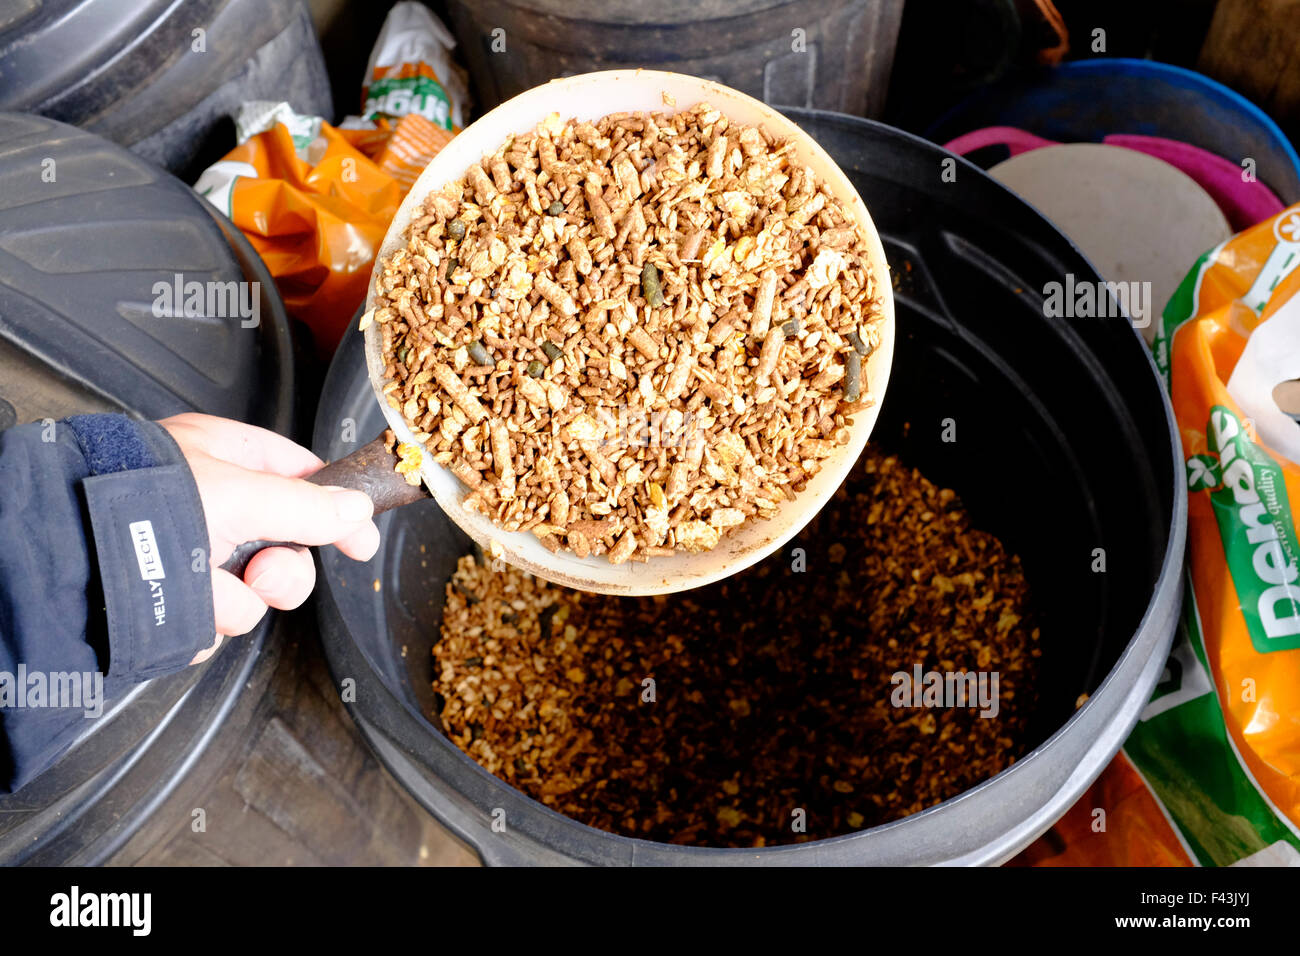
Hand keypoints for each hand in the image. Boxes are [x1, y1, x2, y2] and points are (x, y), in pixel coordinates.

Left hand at [160, 413, 379, 660]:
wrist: (67, 560)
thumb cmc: (136, 503)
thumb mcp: (239, 495)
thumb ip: (306, 507)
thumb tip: (354, 510)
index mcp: (223, 457)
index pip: (300, 477)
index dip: (334, 509)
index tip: (359, 540)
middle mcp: (210, 505)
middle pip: (285, 547)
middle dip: (281, 571)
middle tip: (263, 574)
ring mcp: (191, 555)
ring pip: (253, 593)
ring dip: (235, 599)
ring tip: (201, 588)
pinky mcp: (174, 602)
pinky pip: (216, 622)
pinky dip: (201, 620)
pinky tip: (178, 607)